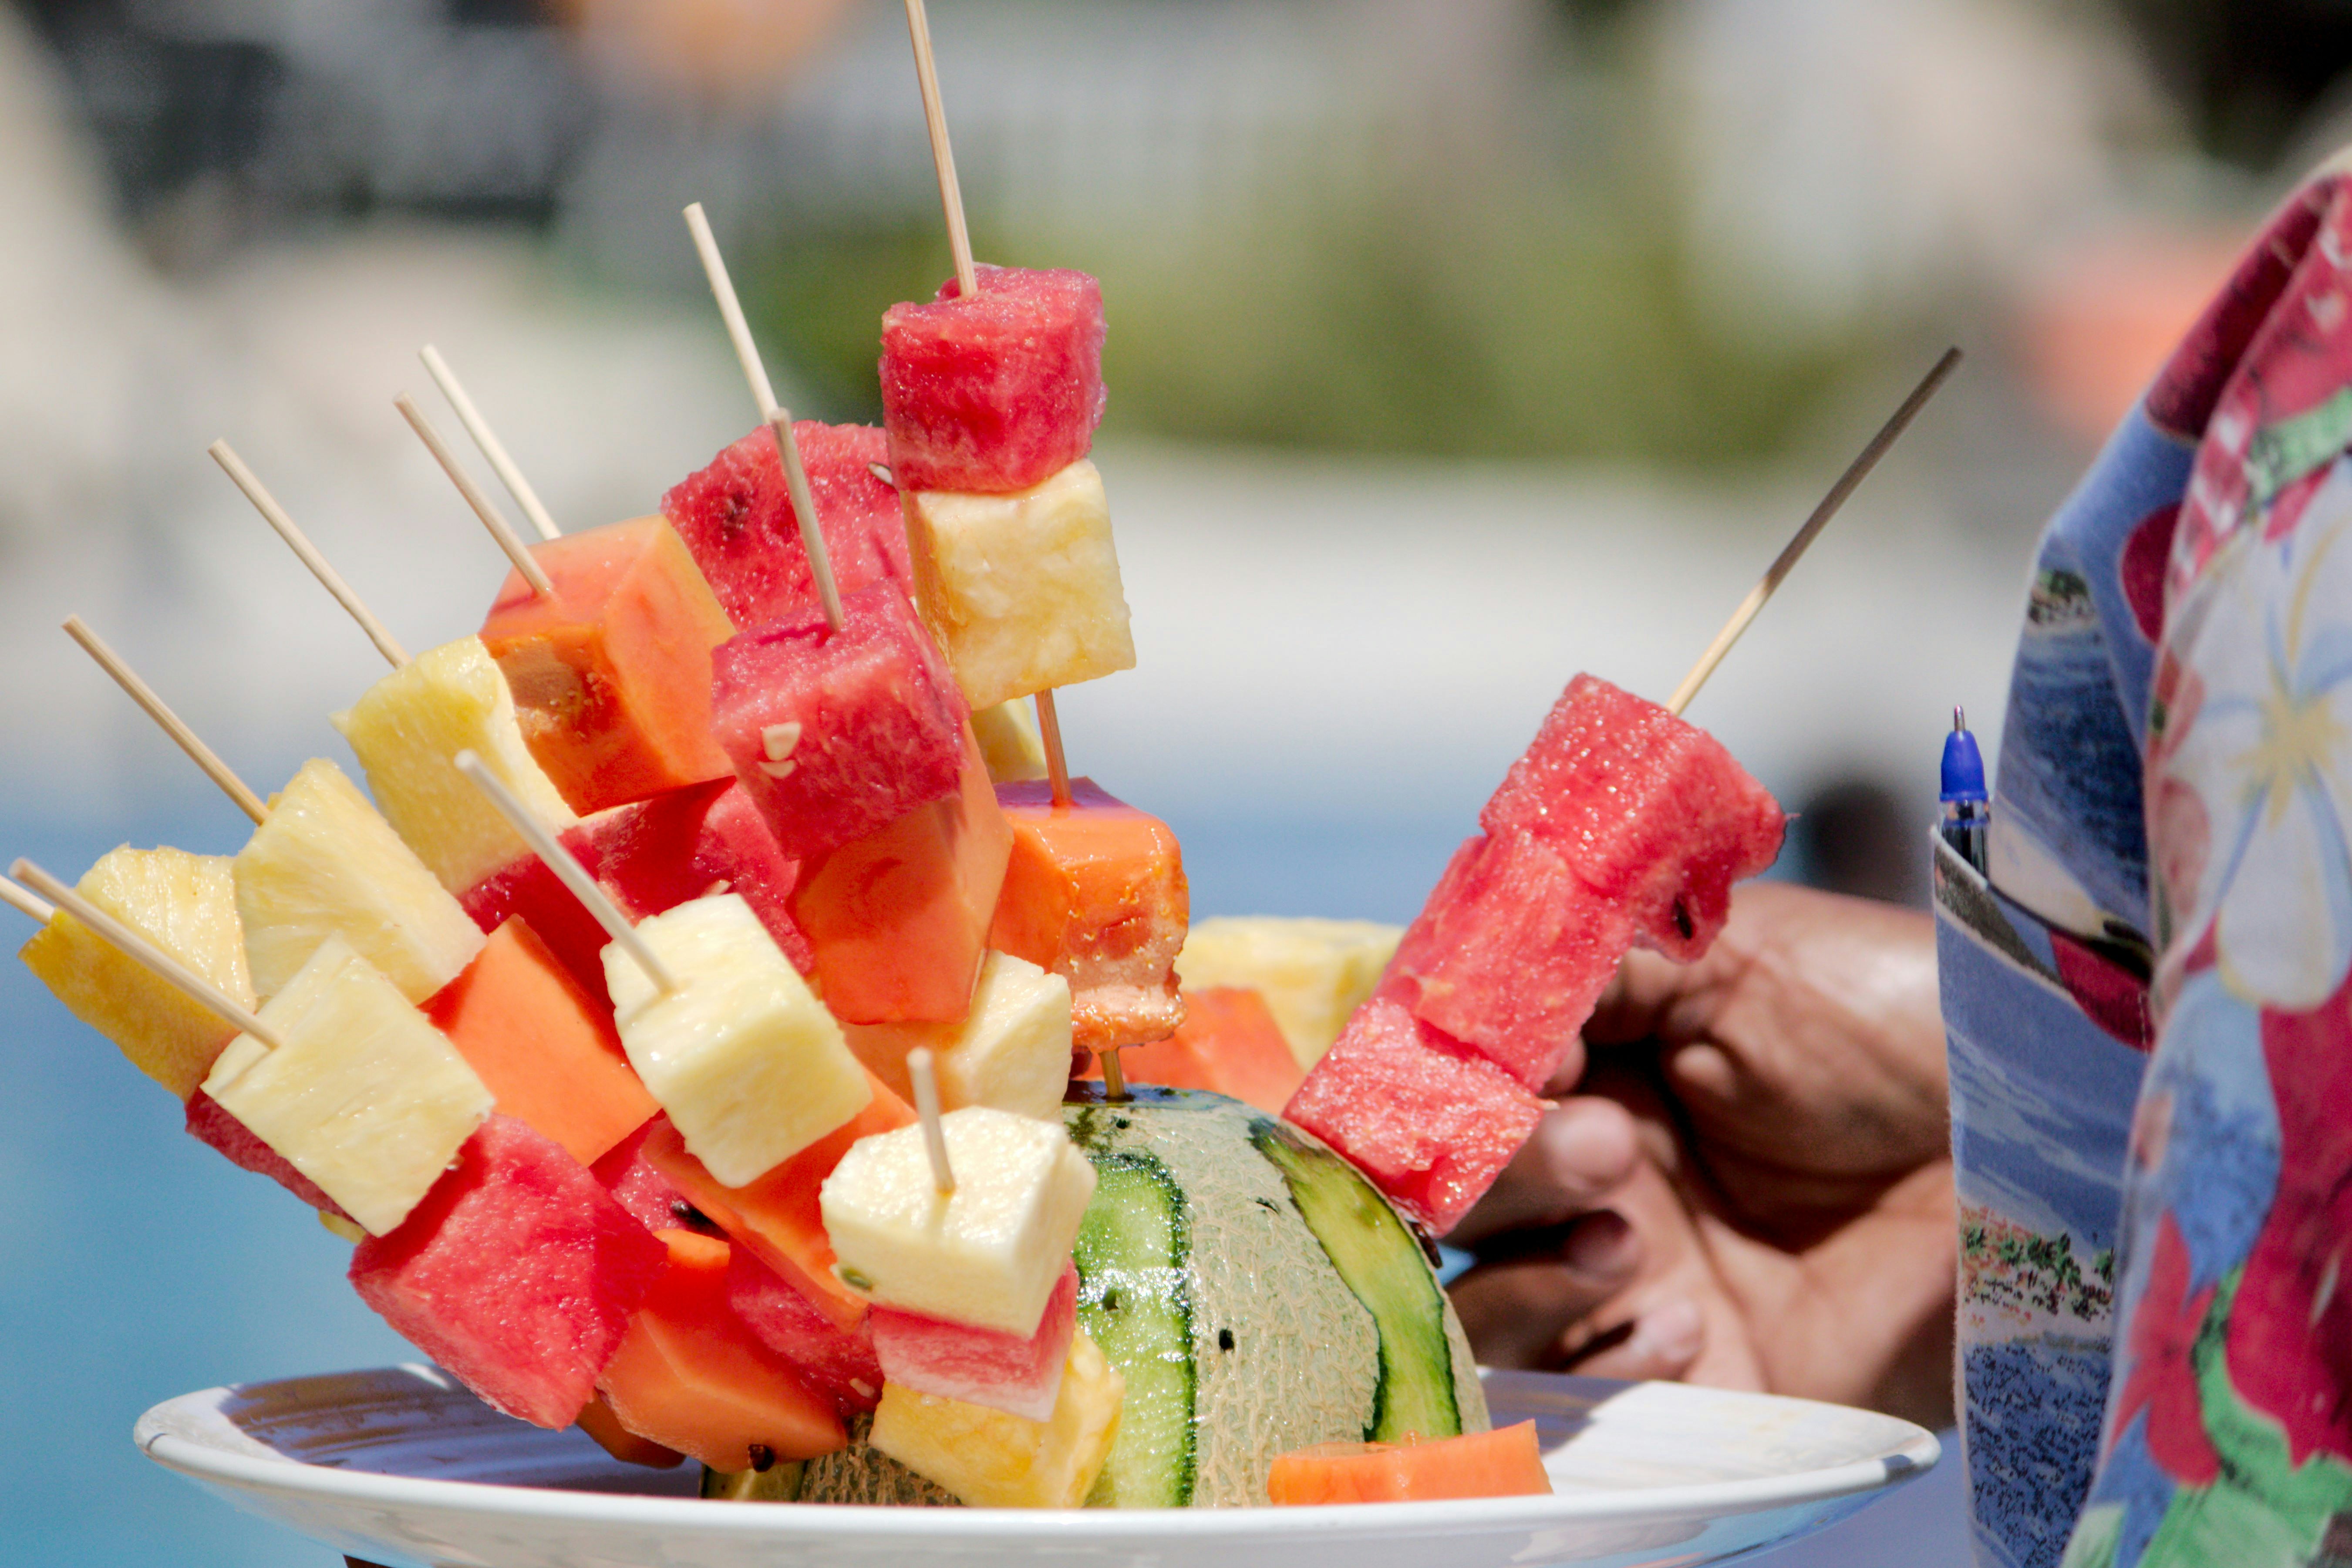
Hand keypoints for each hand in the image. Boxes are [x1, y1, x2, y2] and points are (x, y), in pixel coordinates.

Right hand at [1446, 883, 1957, 1427]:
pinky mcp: (1682, 1379)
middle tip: (1610, 1144)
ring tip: (1628, 1233)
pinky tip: (1680, 1319)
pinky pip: (1567, 1401)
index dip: (1458, 1074)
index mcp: (1590, 1056)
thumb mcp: (1744, 952)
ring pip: (1475, 1301)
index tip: (1519, 1056)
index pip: (1452, 1078)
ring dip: (1525, 1268)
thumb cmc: (1901, 1023)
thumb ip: (1605, 961)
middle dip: (1501, 1168)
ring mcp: (1627, 1277)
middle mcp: (1589, 1169)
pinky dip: (1597, 1360)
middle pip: (1447, 1193)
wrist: (2034, 1137)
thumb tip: (1495, 996)